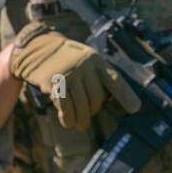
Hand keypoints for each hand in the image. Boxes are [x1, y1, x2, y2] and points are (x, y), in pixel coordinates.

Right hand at [8, 23, 139, 130]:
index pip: (115, 80)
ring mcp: (69, 75)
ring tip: (78, 124)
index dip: (126, 96)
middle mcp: (85, 66)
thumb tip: (110, 101)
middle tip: (86, 115)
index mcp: (96, 60)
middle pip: (97, 99)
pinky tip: (67, 121)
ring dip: (81, 120)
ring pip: (82, 107)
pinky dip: (67, 118)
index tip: (135, 109)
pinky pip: (65, 108)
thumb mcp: (84, 58)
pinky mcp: (54, 84)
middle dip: (92, 111)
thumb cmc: (64, 58)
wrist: (36, 48)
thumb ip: (97, 75)